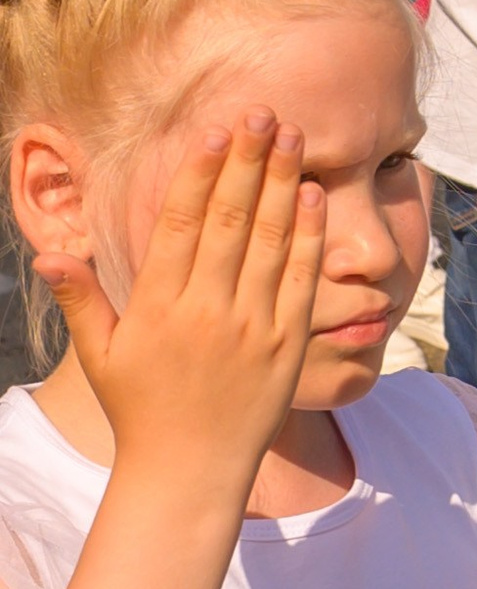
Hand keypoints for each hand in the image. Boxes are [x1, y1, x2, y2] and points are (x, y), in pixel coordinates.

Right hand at [37, 115, 323, 499]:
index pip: (181, 225)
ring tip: (294, 138)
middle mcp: (207, 311)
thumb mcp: (100, 355)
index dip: (200, 174)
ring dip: (285, 183)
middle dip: (249, 161)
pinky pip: (302, 281)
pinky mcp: (287, 346)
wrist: (190, 474)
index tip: (215, 133)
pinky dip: (310, 236)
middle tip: (264, 114)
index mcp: (157, 306)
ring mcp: (252, 327)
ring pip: (272, 241)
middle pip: (232, 220)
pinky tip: (314, 197)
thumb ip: (79, 300)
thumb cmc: (140, 410)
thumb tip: (50, 254)